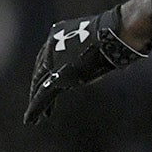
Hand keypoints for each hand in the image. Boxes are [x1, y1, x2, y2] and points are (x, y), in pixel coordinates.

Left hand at [23, 8, 146, 125]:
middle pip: (41, 70)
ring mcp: (53, 61)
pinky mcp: (58, 77)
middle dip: (39, 85)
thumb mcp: (100, 41)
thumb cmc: (119, 32)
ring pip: (40, 84)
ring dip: (37, 101)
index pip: (48, 55)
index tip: (48, 80)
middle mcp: (52, 46)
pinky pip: (43, 94)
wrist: (118, 32)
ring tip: (35, 117)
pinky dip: (36, 108)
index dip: (47, 69)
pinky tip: (31, 119)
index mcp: (60, 33)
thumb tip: (104, 66)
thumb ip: (92, 54)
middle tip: (38, 100)